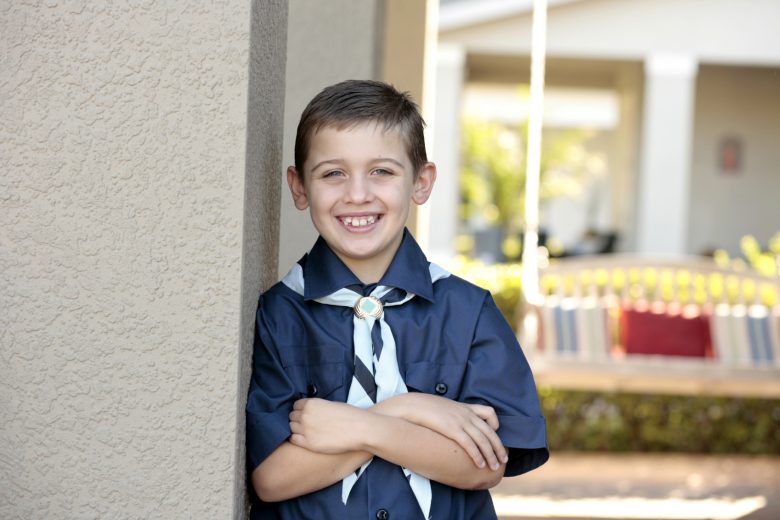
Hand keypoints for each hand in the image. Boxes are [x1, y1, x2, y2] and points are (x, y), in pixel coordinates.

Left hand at [288, 398, 368, 453]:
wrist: (359, 429)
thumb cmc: (349, 415)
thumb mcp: (330, 404)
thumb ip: (316, 407)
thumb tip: (309, 411)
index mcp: (311, 403)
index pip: (296, 406)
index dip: (300, 410)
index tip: (304, 414)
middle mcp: (305, 415)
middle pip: (292, 417)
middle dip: (298, 419)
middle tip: (307, 424)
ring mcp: (306, 430)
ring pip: (291, 427)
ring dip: (297, 429)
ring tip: (307, 432)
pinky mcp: (309, 443)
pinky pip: (293, 439)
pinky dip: (297, 439)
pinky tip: (305, 439)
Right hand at [373, 393, 506, 470]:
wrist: (410, 406)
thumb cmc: (422, 408)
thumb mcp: (442, 408)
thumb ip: (451, 415)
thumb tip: (452, 425)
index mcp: (464, 406)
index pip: (490, 413)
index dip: (496, 427)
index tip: (496, 438)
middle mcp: (465, 413)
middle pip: (490, 430)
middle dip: (498, 446)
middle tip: (503, 459)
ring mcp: (460, 420)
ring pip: (483, 439)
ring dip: (491, 454)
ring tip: (494, 466)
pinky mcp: (452, 429)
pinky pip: (470, 444)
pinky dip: (477, 455)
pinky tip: (480, 464)